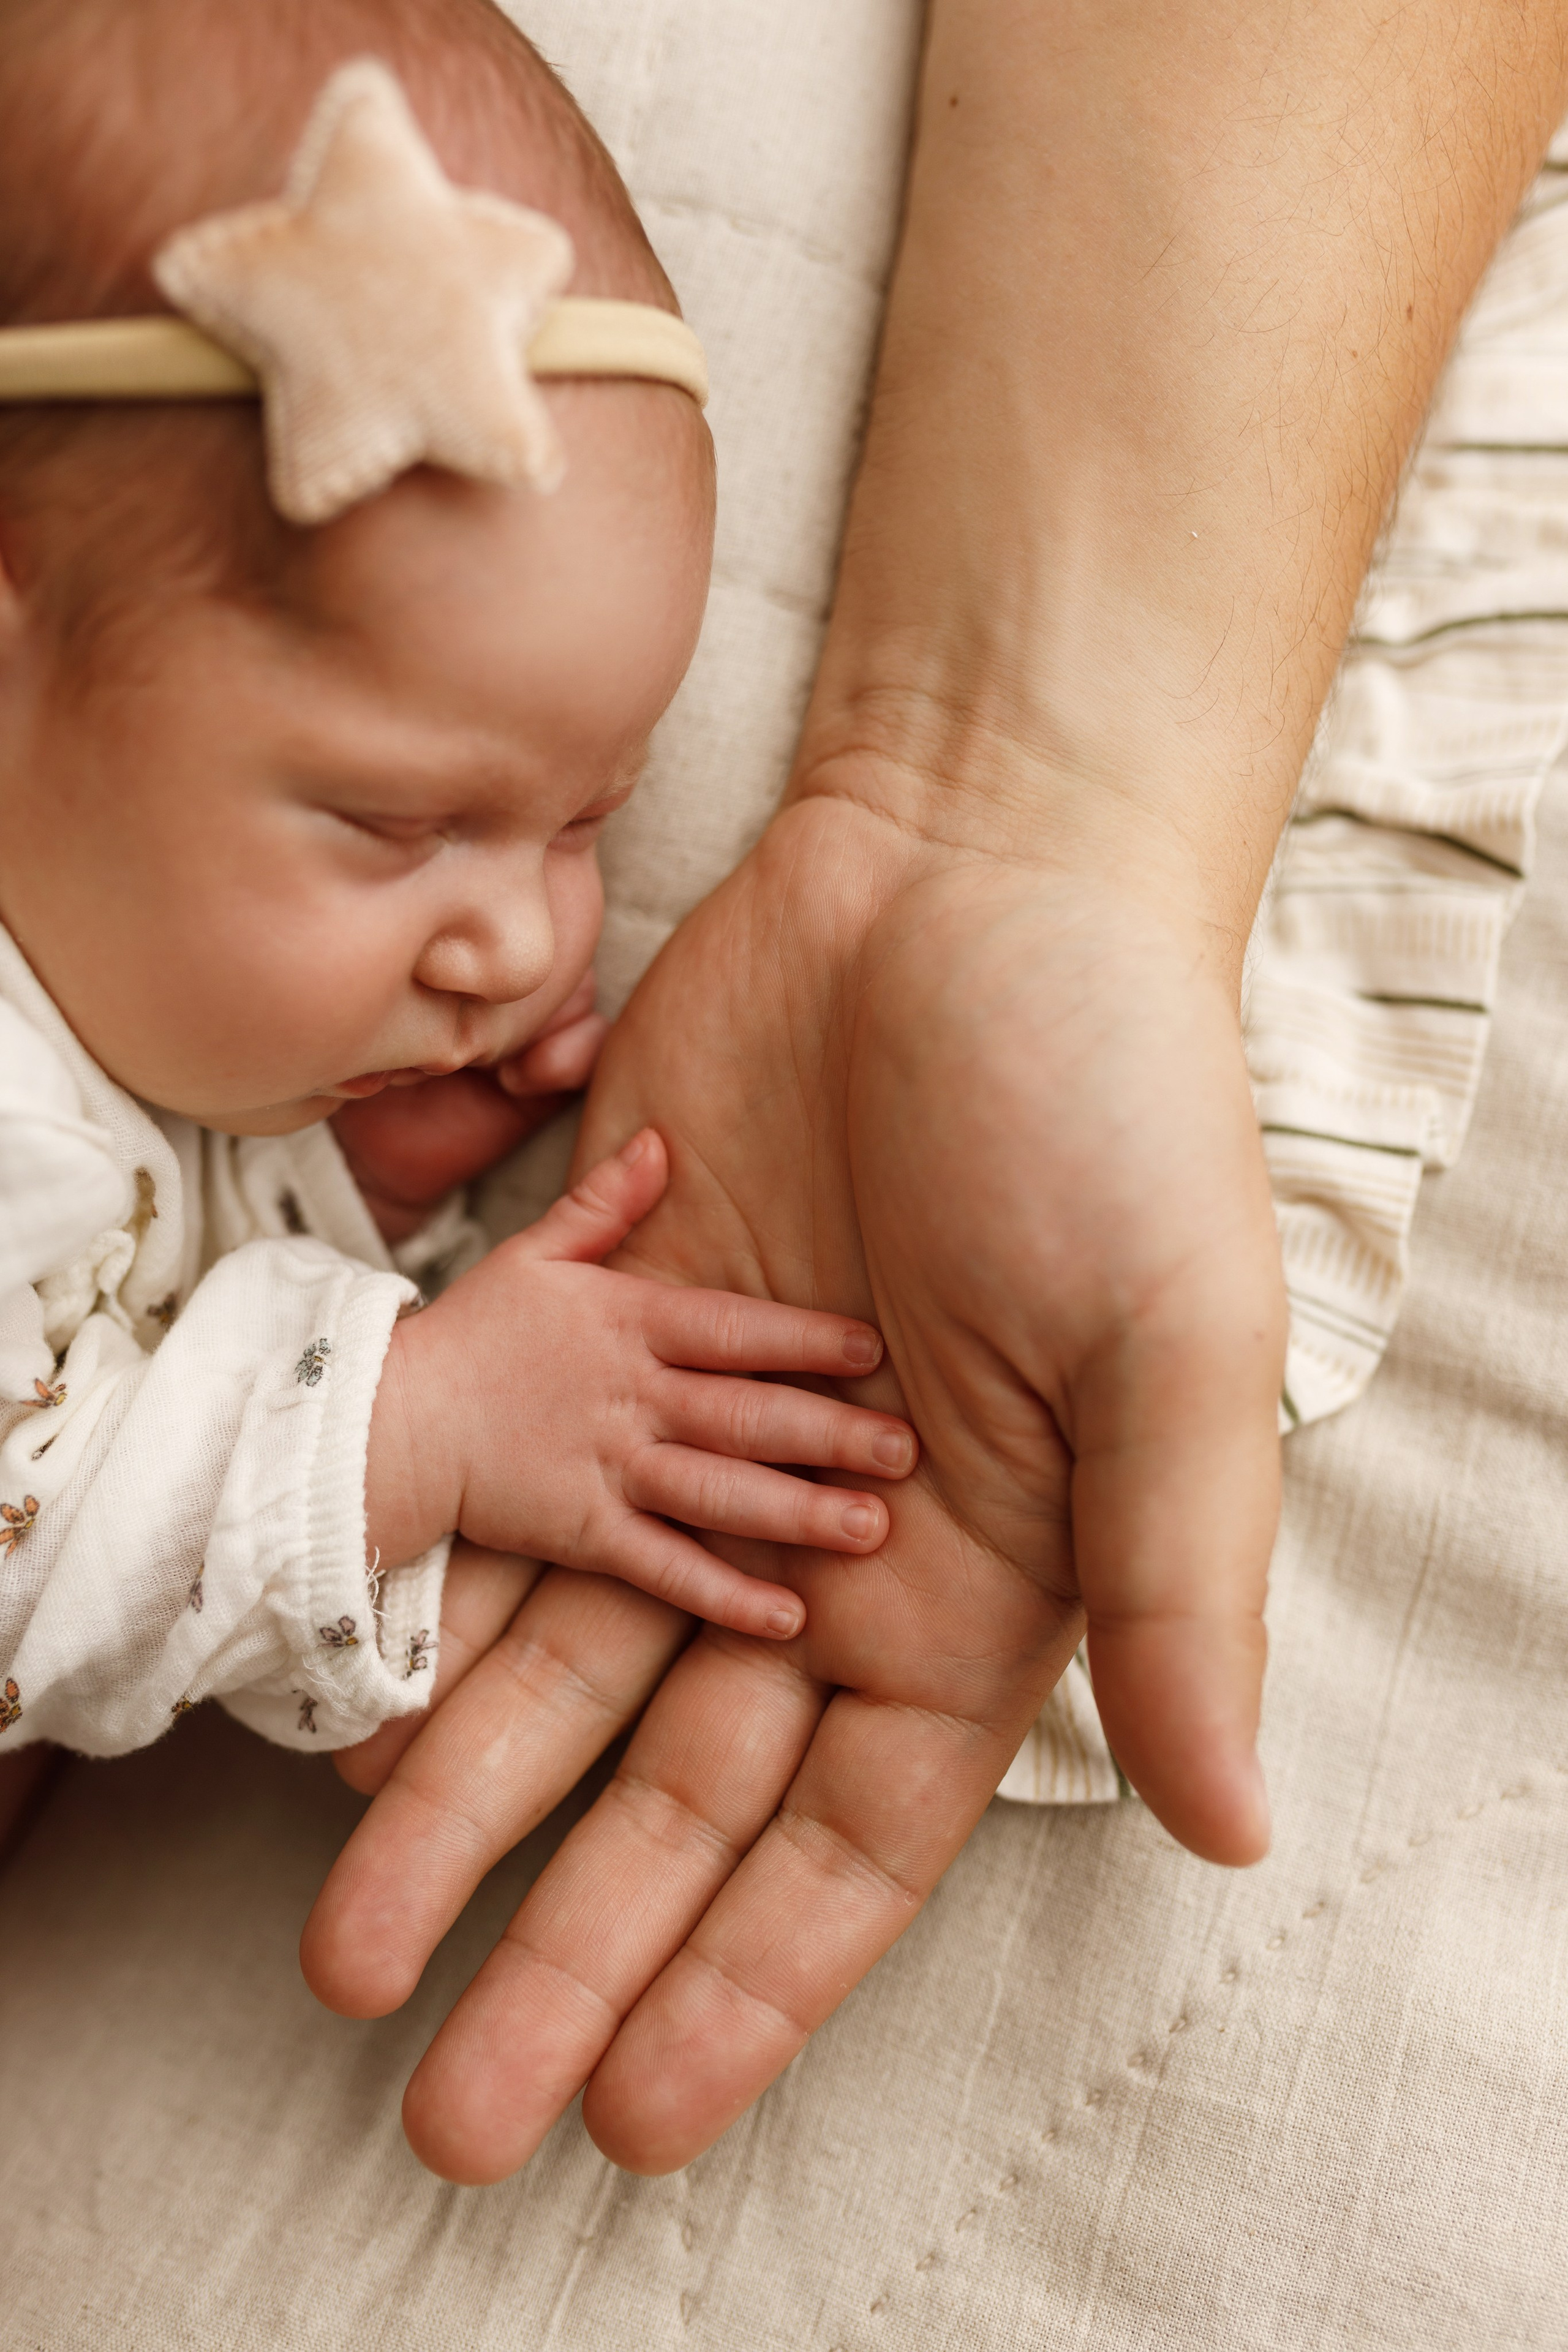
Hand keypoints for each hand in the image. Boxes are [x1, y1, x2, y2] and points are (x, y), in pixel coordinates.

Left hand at [305, 791, 1284, 2179]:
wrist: (965, 880)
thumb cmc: (1111, 1109)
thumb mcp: (1178, 1346)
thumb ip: (1186, 1588)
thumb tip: (1232, 1824)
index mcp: (976, 1585)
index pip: (847, 1843)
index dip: (749, 1983)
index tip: (635, 2110)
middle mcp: (828, 1551)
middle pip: (683, 1801)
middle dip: (572, 1950)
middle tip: (453, 2110)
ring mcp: (703, 1448)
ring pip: (567, 1678)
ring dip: (464, 1819)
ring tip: (352, 1956)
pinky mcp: (609, 1335)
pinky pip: (510, 1513)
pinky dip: (438, 1624)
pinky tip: (356, 1729)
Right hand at [364, 1122, 918, 1641]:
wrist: (385, 1422)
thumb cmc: (470, 1335)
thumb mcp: (535, 1253)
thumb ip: (606, 1204)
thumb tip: (661, 1140)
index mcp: (627, 1323)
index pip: (733, 1328)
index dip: (804, 1338)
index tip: (873, 1350)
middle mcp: (630, 1397)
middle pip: (746, 1414)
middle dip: (832, 1433)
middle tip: (909, 1452)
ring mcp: (608, 1469)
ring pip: (721, 1493)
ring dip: (800, 1514)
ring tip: (874, 1529)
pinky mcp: (583, 1535)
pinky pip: (665, 1569)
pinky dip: (725, 1595)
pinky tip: (788, 1617)